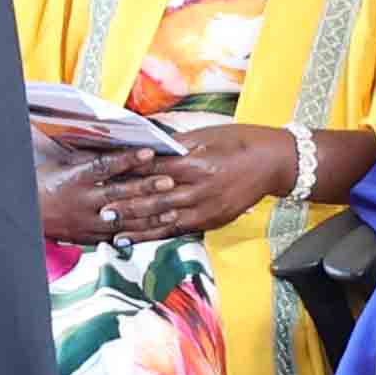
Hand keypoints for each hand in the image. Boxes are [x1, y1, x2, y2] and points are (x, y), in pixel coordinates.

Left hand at [74, 127, 305, 243]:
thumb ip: (174, 145)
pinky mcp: (212, 220)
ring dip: (137, 226)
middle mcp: (199, 188)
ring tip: (113, 230)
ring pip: (164, 218)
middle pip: (155, 198)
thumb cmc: (239, 142)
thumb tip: (145, 148)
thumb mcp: (205, 135)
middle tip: (101, 209)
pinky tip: (139, 239)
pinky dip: (157, 235)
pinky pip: (179, 229)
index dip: (128, 174)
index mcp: (195, 162)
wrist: (274, 162)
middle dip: (127, 205)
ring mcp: (206, 207)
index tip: (106, 176)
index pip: (153, 169)